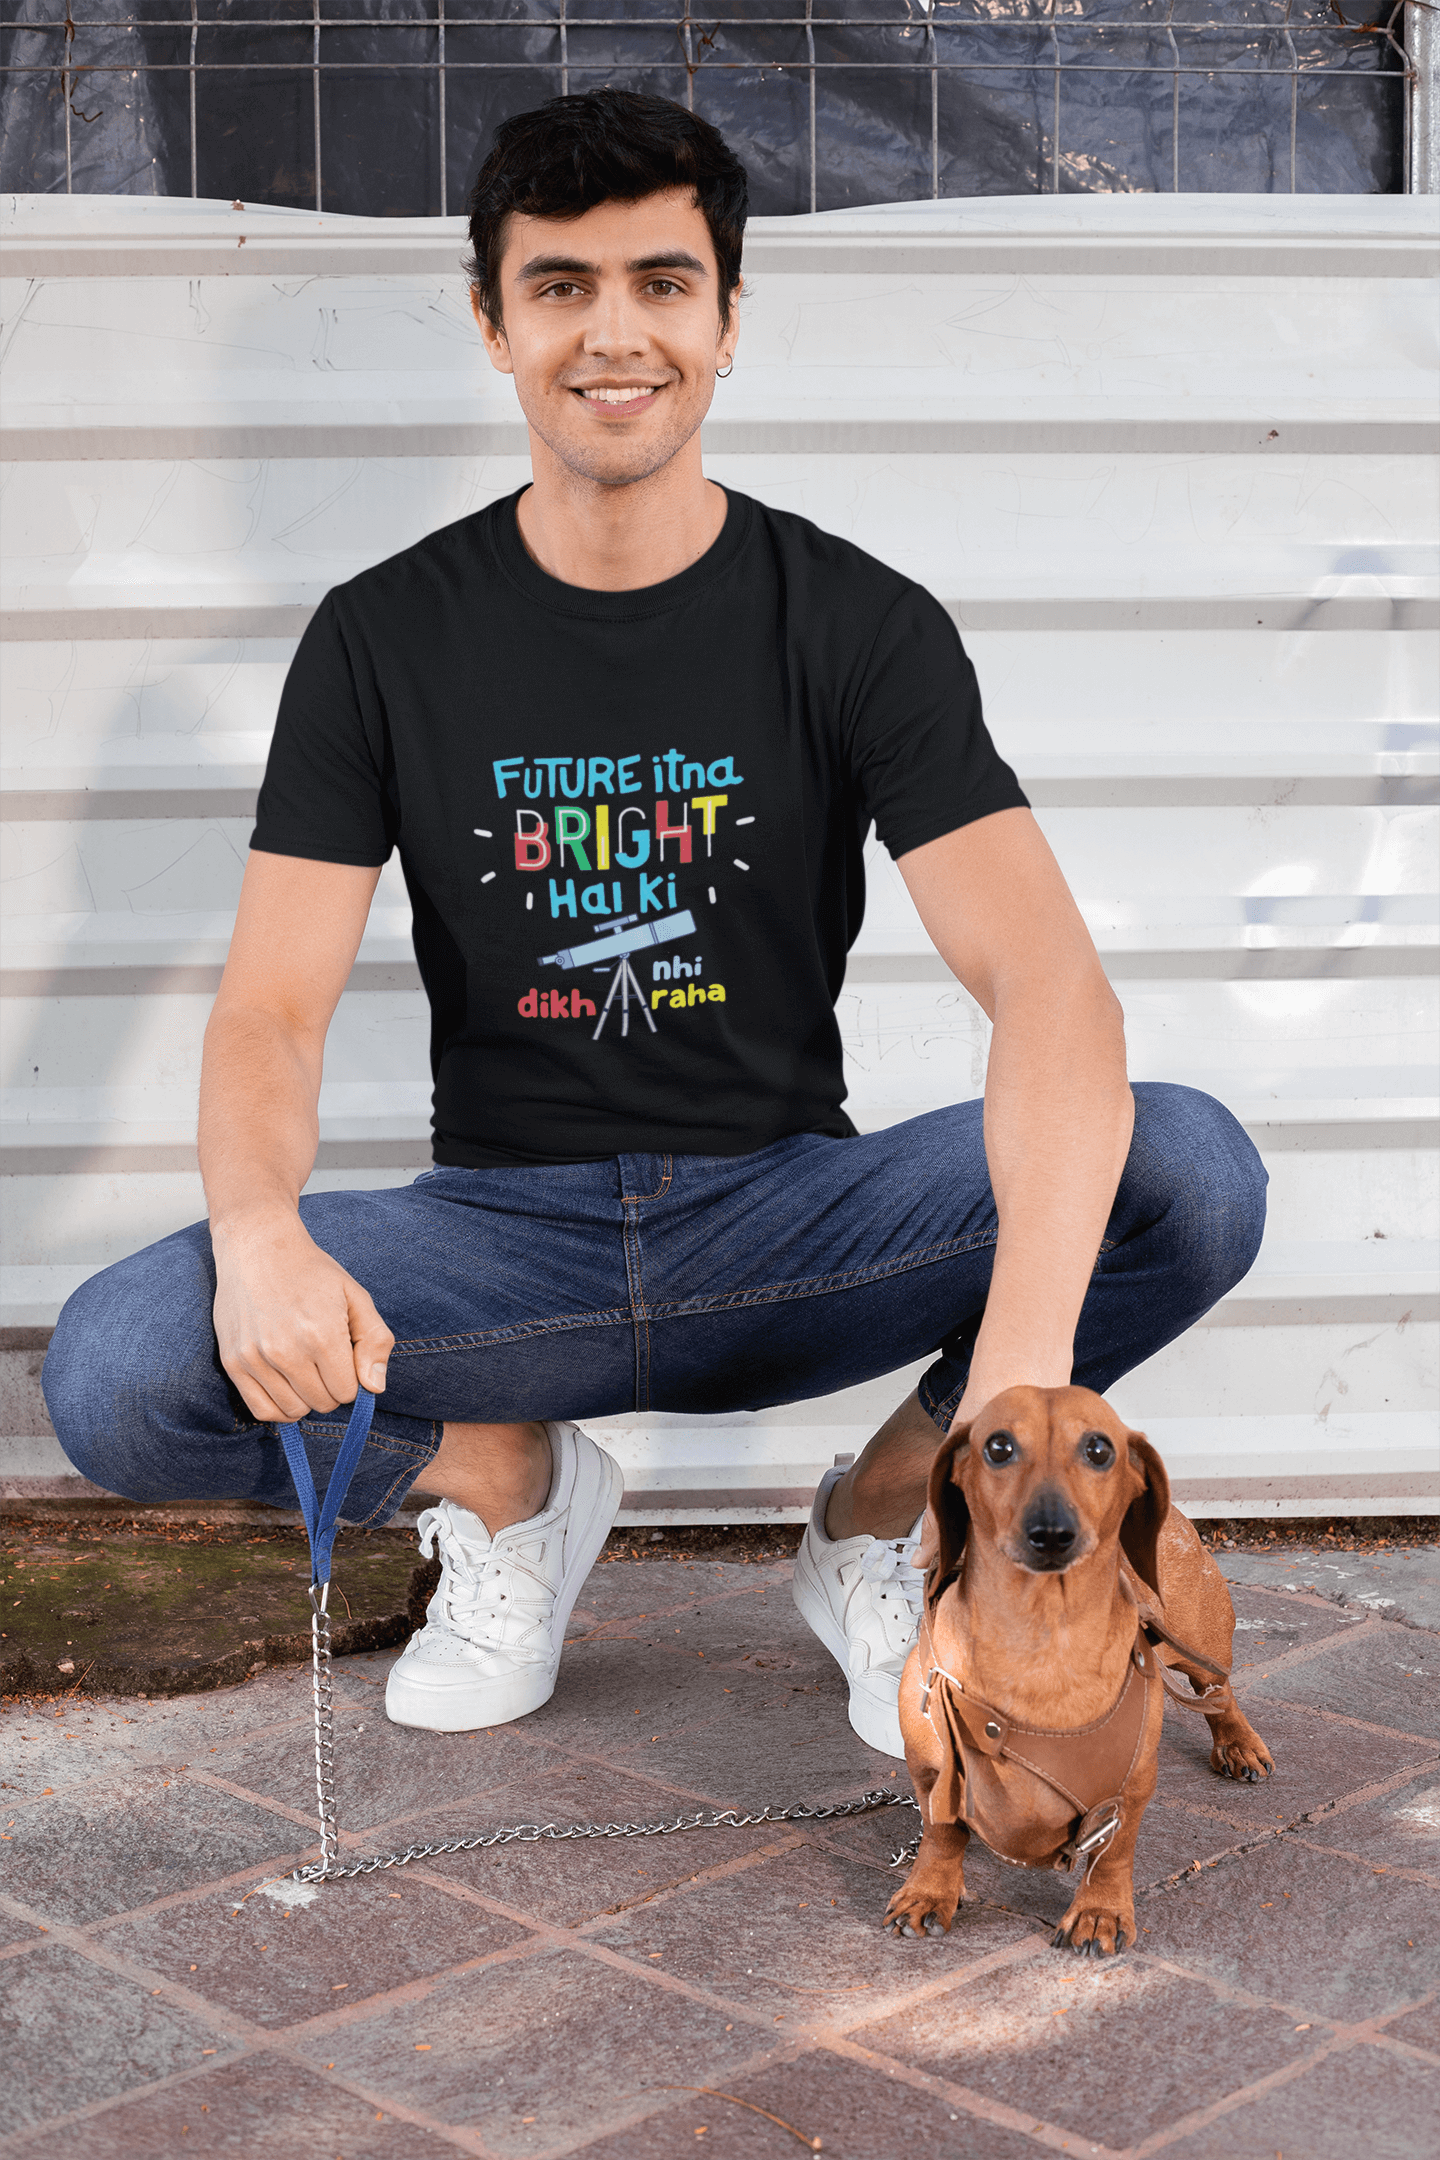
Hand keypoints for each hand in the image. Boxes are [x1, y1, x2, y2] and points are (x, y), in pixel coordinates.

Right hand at [211, 1208, 393, 1423]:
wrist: (257, 1246)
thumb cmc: (312, 1272)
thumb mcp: (356, 1296)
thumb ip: (375, 1341)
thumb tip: (374, 1388)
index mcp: (322, 1334)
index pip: (348, 1392)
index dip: (352, 1378)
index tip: (343, 1356)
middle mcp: (286, 1351)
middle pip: (322, 1403)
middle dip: (331, 1388)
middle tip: (324, 1359)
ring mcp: (255, 1358)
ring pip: (293, 1411)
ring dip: (305, 1398)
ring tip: (304, 1367)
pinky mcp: (232, 1362)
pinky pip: (261, 1410)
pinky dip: (279, 1408)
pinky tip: (286, 1387)